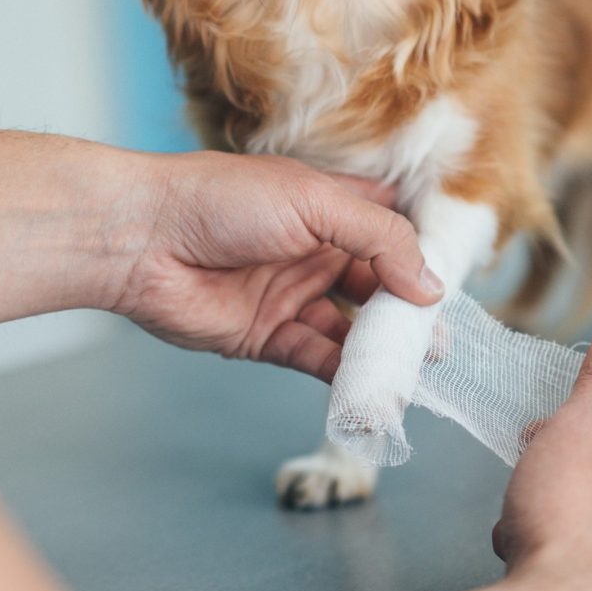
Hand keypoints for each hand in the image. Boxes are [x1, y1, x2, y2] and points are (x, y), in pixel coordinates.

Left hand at [106, 151, 442, 380]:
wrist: (141, 239)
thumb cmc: (224, 201)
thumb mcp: (316, 202)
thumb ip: (380, 239)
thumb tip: (430, 285)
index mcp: (329, 208)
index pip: (389, 231)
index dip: (418, 256)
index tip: (451, 285)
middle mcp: (315, 251)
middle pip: (376, 287)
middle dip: (407, 316)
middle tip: (439, 345)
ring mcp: (291, 295)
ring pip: (350, 329)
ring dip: (379, 352)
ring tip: (411, 375)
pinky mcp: (266, 336)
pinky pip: (316, 358)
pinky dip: (343, 377)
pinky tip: (368, 390)